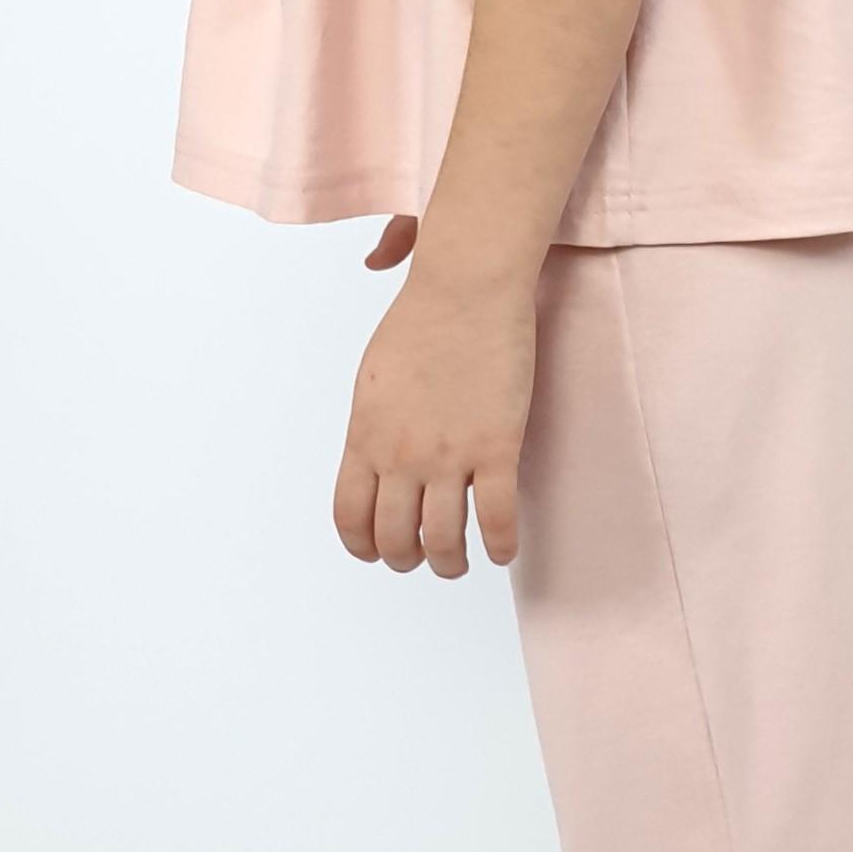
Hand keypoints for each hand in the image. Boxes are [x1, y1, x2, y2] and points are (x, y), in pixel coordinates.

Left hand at [333, 244, 532, 576]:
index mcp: (365, 438)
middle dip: (406, 560)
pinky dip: (499, 547)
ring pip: (443, 540)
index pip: (350, 517)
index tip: (376, 554)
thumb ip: (369, 425)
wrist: (466, 288)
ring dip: (449, 563)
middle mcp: (401, 455)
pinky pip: (497, 518)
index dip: (362, 547)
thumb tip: (369, 451)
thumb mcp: (372, 379)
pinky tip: (502, 551)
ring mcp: (449, 454)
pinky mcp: (496, 446)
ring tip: (458, 563)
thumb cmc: (421, 322)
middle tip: (422, 559)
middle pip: (394, 538)